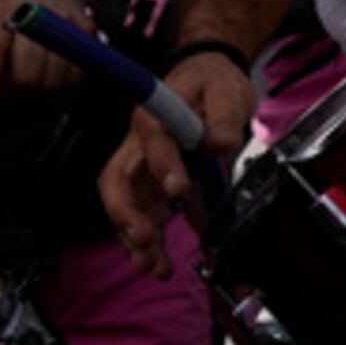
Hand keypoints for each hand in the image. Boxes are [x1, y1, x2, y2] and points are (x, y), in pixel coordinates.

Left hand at [0, 0, 86, 118]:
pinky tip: (50, 69)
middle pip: (27, 73)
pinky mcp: (88, 33)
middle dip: (13, 89)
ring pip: (54, 80)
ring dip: (37, 88)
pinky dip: (62, 82)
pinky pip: (77, 75)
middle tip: (7, 84)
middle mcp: (37, 13)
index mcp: (1, 9)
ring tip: (28, 74)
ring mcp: (66, 22)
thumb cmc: (1, 14)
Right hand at [98, 47, 257, 274]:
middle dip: (127, 214)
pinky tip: (161, 261)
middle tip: (145, 239)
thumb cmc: (211, 81)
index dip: (162, 164)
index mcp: (155, 115)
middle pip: (119, 181)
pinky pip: (145, 214)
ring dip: (138, 238)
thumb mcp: (226, 90)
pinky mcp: (154, 183)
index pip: (152, 141)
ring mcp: (144, 166)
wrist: (207, 77)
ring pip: (128, 206)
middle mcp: (140, 144)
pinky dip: (151, 240)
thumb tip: (221, 143)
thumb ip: (224, 116)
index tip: (179, 189)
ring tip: (155, 268)